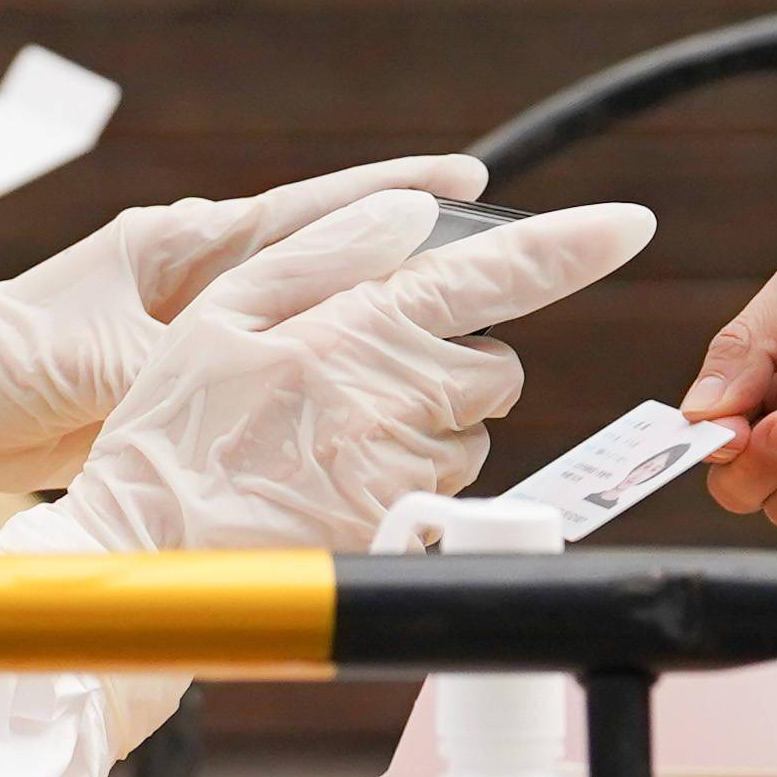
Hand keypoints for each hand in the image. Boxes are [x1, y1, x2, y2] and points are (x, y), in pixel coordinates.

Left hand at [0, 153, 487, 546]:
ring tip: (454, 334)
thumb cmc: (2, 366)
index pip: (309, 211)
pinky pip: (275, 370)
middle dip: (408, 252)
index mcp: (179, 246)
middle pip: (326, 255)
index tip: (471, 182)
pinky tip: (369, 396)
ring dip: (373, 319)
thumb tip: (266, 368)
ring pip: (310, 315)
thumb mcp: (102, 361)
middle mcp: (194, 274)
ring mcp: (191, 325)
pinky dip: (324, 376)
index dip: (394, 195)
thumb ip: (186, 359)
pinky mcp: (180, 379)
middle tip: (500, 255)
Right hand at [23, 189, 655, 556]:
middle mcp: (400, 403)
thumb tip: (410, 215)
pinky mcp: (407, 536)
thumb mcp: (221, 315)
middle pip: (495, 366)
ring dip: (428, 428)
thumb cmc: (173, 433)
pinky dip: (409, 485)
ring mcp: (409, 476)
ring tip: (332, 440)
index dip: (572, 245)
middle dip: (454, 364)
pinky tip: (337, 487)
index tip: (630, 225)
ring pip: (471, 436)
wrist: (146, 560)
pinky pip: (444, 499)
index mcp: (359, 332)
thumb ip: (325, 257)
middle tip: (364, 378)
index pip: (495, 275)